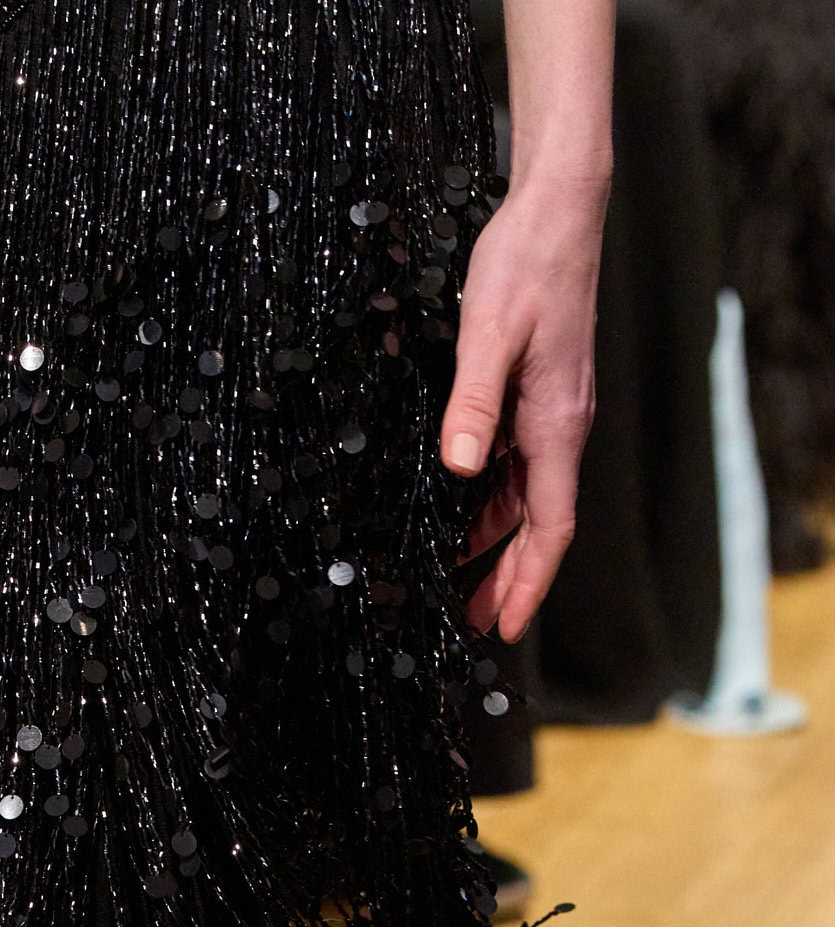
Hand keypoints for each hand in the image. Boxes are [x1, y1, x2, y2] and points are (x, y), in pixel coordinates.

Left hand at [440, 179, 609, 643]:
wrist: (556, 208)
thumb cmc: (526, 263)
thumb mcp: (489, 332)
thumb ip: (473, 403)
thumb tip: (460, 469)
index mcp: (555, 424)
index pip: (551, 526)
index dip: (529, 581)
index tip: (507, 626)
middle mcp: (558, 427)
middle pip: (539, 525)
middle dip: (510, 579)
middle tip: (476, 623)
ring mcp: (548, 412)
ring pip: (524, 498)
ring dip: (496, 545)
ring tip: (461, 583)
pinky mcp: (535, 395)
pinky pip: (514, 465)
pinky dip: (490, 501)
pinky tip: (461, 513)